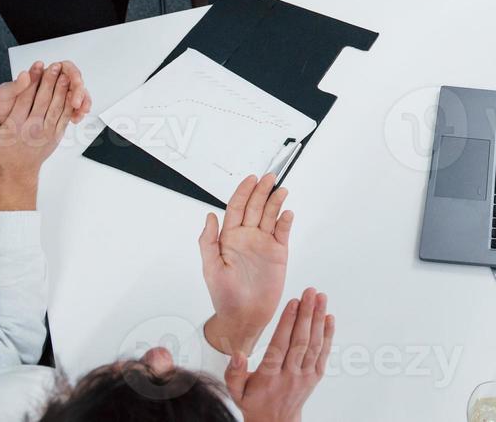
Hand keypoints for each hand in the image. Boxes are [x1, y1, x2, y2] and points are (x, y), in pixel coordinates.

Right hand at [0, 62, 74, 207]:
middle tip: (53, 66)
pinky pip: (65, 116)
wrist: (19, 170)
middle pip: (43, 100)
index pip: (24, 99)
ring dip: (62, 89)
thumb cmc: (2, 150)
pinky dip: (69, 103)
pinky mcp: (57, 135)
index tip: (34, 68)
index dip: (30, 82)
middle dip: (49, 81)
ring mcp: (47, 133)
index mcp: (15, 126)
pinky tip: (70, 90)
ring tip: (64, 74)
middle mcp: (32, 129)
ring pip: (57, 107)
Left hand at [200, 174, 292, 355]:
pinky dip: (285, 221)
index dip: (243, 192)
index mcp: (229, 238)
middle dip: (262, 190)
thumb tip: (210, 217)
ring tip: (281, 190)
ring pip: (270, 216)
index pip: (237, 208)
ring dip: (275, 202)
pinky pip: (283, 232)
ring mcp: (263, 244)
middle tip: (269, 177)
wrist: (244, 317)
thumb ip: (208, 241)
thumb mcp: (210, 268)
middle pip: (256, 207)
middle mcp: (247, 237)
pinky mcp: (278, 253)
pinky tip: (286, 212)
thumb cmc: (224, 296)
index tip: (250, 179)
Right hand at [225, 288, 332, 421]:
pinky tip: (329, 317)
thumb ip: (234, 373)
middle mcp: (289, 376)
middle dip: (306, 314)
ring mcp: (305, 376)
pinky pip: (323, 354)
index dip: (287, 323)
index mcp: (268, 377)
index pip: (279, 346)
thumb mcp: (236, 392)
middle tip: (311, 291)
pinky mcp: (315, 377)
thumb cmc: (254, 402)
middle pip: (300, 341)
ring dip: (318, 319)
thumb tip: (238, 354)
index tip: (293, 302)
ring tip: (321, 297)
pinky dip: (328, 334)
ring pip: (314, 345)